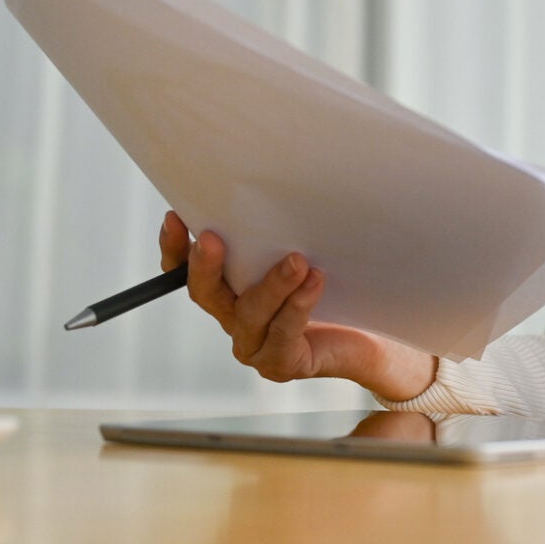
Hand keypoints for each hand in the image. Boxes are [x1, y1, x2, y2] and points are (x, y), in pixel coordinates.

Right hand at [159, 212, 436, 401]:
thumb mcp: (303, 247)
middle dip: (206, 265)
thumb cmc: (334, 282)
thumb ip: (282, 227)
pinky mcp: (282, 362)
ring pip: (250, 313)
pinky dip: (298, 306)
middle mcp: (234, 316)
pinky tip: (315, 282)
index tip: (175, 216)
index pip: (185, 270)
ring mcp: (255, 344)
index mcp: (228, 288)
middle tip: (212, 238)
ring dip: (271, 285)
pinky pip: (284, 333)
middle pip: (206, 294)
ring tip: (296, 260)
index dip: (174, 247)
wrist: (370, 335)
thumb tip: (277, 181)